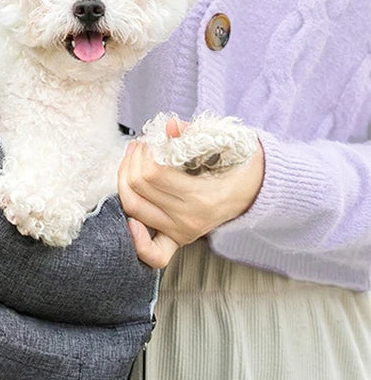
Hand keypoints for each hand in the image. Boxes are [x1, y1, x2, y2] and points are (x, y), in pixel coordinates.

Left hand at [118, 117, 264, 268]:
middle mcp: (189, 219)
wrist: (255, 189)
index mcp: (201, 196)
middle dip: (132, 161)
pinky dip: (135, 238)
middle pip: (138, 188)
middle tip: (140, 148)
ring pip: (133, 208)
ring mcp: (182, 232)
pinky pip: (152, 252)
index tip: (149, 141)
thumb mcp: (223, 142)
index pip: (153, 173)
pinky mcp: (177, 240)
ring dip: (124, 181)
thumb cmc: (237, 164)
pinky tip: (130, 219)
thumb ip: (193, 134)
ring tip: (132, 164)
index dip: (144, 152)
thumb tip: (170, 126)